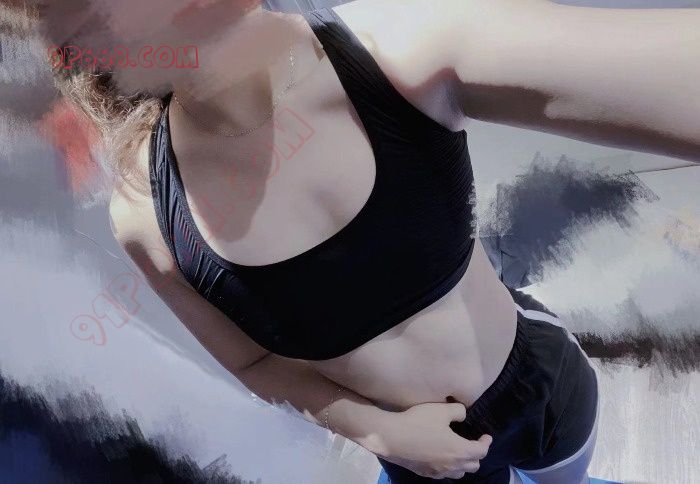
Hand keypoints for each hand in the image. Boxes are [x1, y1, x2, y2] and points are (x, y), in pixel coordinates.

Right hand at [372, 402, 492, 479]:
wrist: (391, 437)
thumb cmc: (419, 422)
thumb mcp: (441, 410)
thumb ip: (458, 411)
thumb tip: (463, 416)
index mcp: (459, 450)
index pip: (481, 452)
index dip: (486, 443)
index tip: (486, 436)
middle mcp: (452, 466)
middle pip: (473, 466)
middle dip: (476, 455)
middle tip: (473, 443)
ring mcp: (438, 472)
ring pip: (459, 473)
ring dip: (463, 464)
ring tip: (458, 452)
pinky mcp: (425, 473)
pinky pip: (443, 474)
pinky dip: (448, 467)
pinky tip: (440, 457)